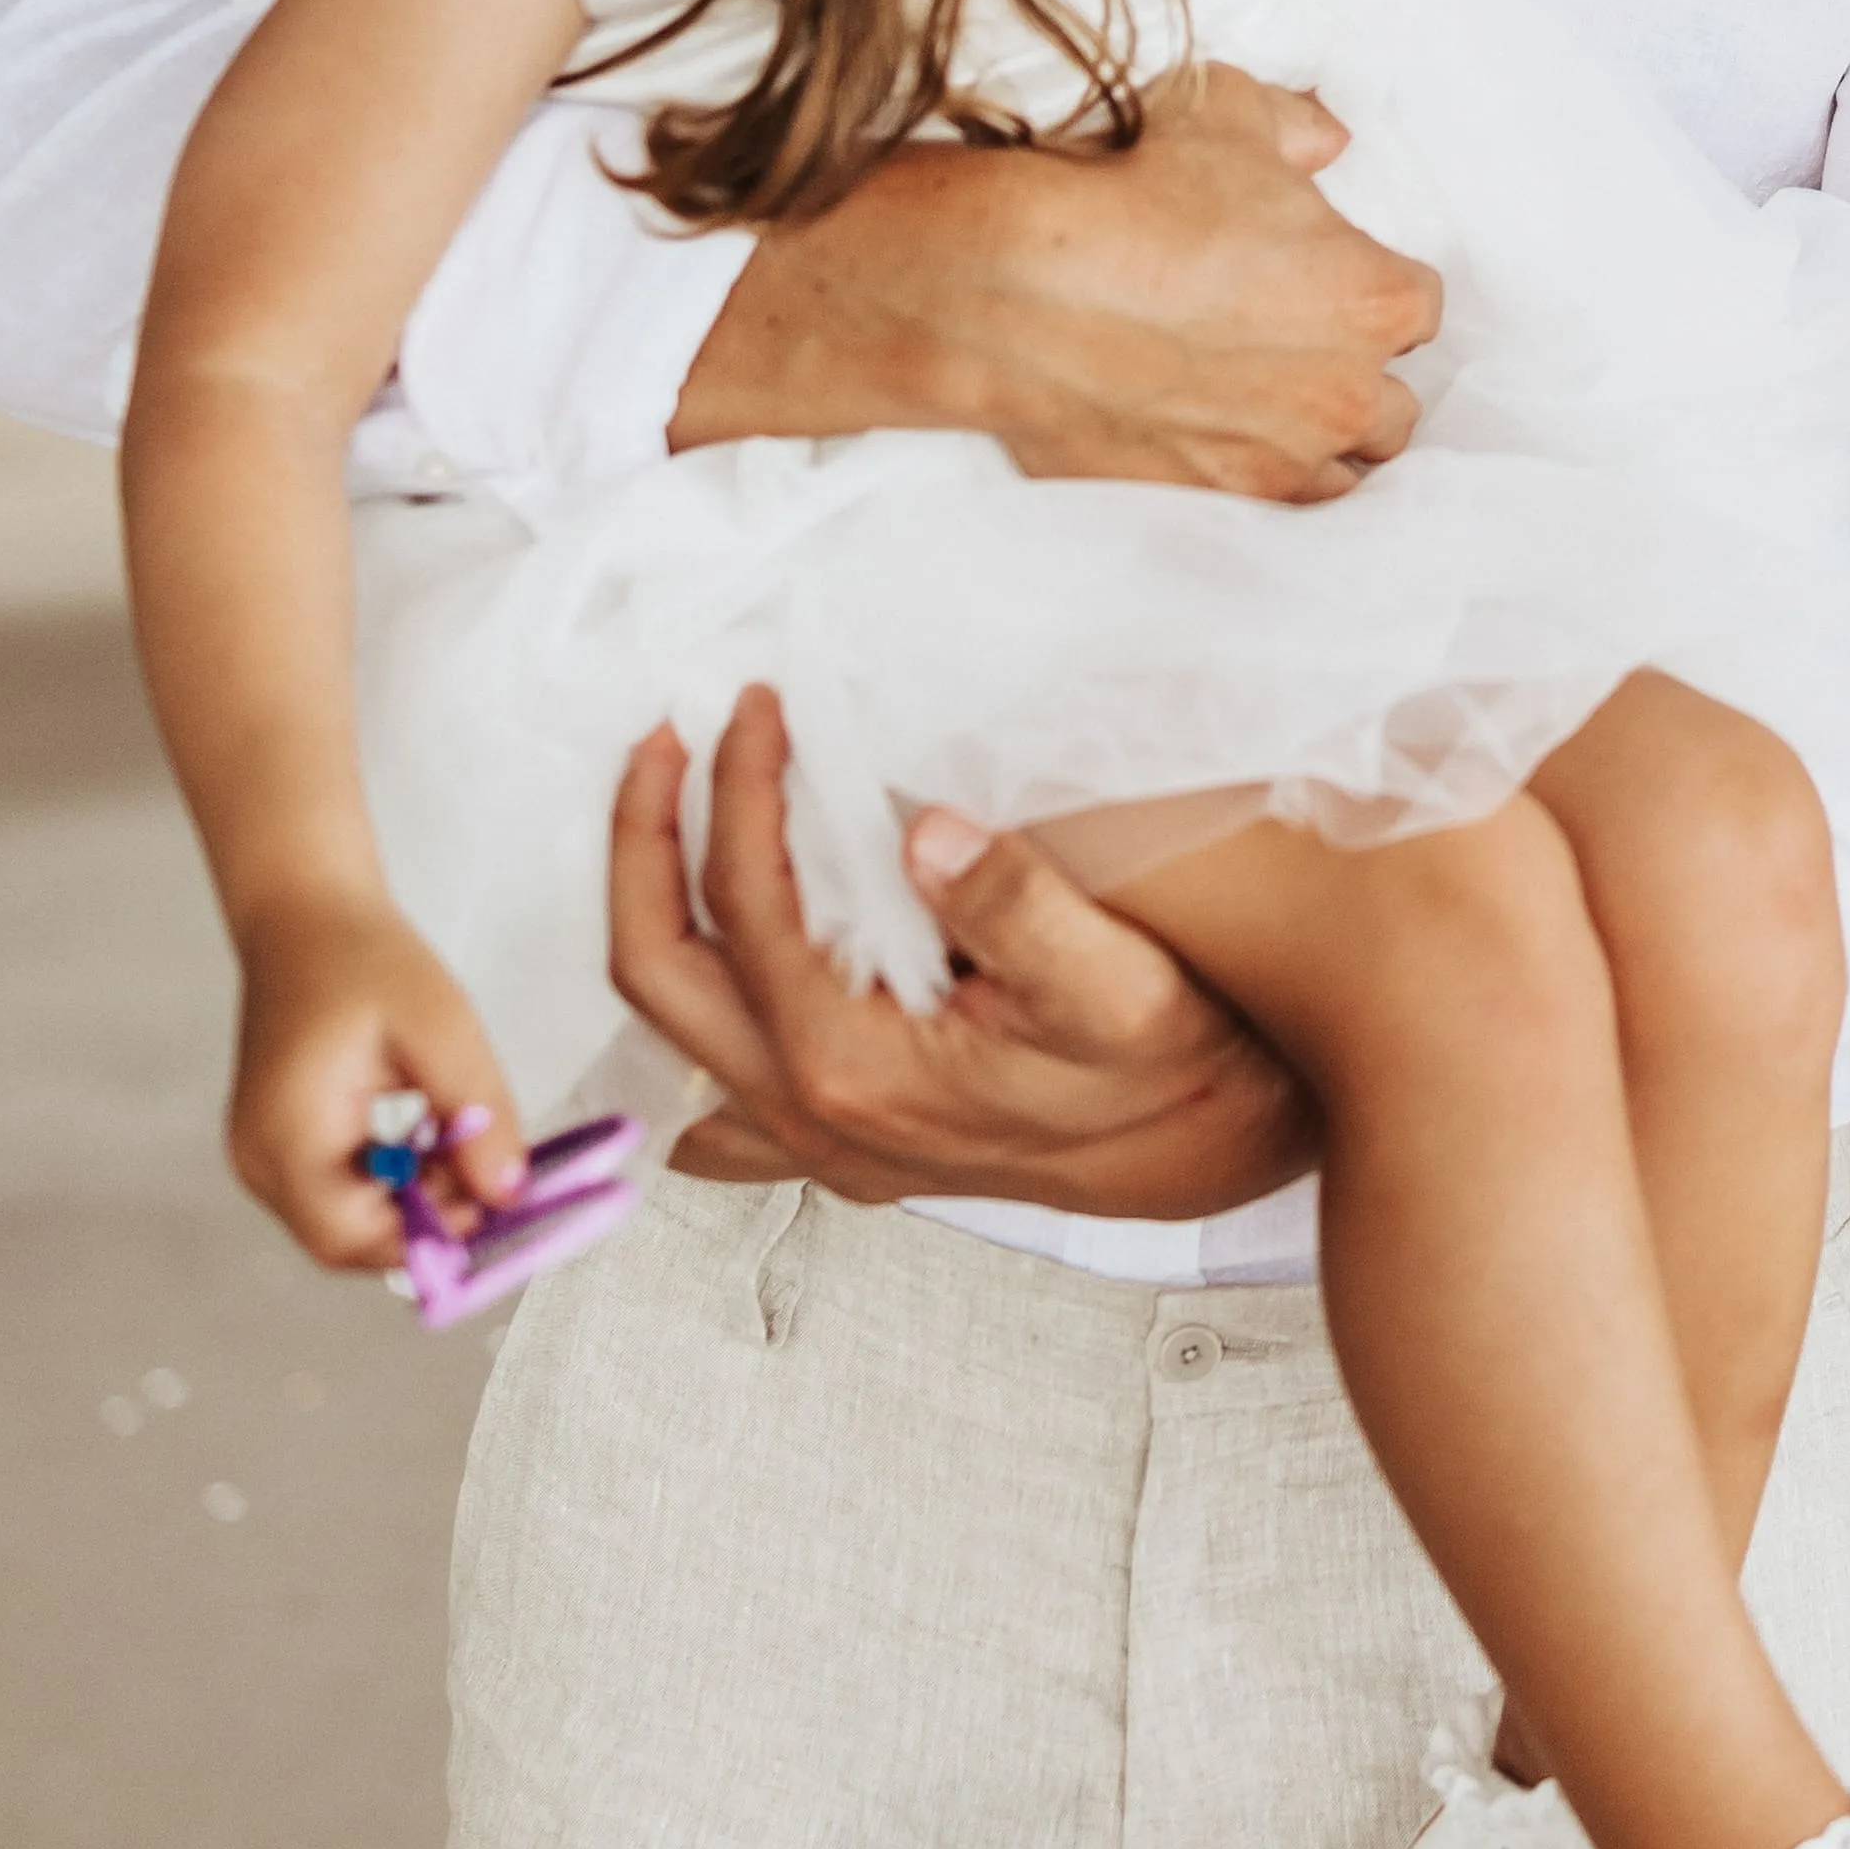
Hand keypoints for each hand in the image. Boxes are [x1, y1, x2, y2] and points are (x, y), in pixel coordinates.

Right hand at [227, 886, 523, 1271]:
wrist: (305, 916)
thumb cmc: (365, 959)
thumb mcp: (441, 1027)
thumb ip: (477, 1113)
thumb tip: (510, 1193)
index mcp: (288, 1133)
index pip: (349, 1237)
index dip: (425, 1239)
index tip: (490, 1207)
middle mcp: (259, 1159)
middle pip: (346, 1241)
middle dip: (425, 1222)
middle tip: (484, 1172)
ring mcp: (261, 1156)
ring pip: (345, 1221)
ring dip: (413, 1202)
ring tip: (461, 1143)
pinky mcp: (277, 1146)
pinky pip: (336, 1192)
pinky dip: (391, 1182)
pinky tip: (430, 1138)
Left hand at [609, 699, 1323, 1216]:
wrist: (1207, 1143)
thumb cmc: (1168, 1063)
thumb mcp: (1120, 981)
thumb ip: (1024, 909)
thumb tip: (931, 833)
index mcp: (853, 1065)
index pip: (744, 901)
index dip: (736, 788)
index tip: (756, 705)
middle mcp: (808, 1112)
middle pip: (656, 969)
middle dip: (642, 840)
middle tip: (665, 741)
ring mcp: (812, 1139)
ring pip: (668, 1028)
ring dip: (652, 909)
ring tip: (671, 812)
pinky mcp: (835, 1142)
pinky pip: (708, 1088)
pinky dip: (691, 1005)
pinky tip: (711, 948)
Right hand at [676, 62, 1438, 501]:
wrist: (1009, 284)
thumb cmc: (1127, 189)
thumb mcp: (1222, 112)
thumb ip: (1292, 127)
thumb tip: (1324, 138)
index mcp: (1370, 299)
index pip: (1416, 304)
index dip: (1370, 284)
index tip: (1326, 272)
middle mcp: (1341, 393)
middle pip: (1391, 404)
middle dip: (1355, 373)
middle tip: (1298, 340)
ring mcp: (1275, 460)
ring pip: (1342, 471)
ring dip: (1320, 441)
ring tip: (1271, 406)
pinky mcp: (1206, 500)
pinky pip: (1268, 513)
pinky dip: (1262, 485)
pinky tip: (1226, 449)